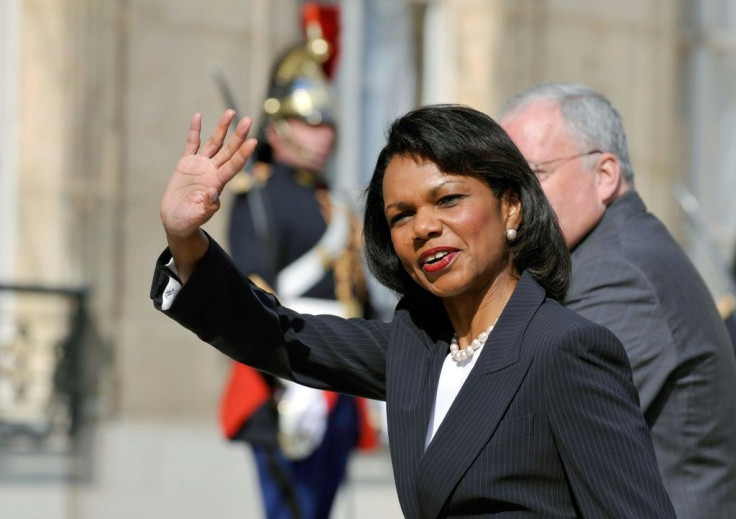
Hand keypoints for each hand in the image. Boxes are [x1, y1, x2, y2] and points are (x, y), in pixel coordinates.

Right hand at [160, 110, 256, 239]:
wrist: (176, 219)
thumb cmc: (189, 221)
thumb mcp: (198, 216)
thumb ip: (207, 206)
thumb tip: (214, 193)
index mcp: (218, 183)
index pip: (234, 165)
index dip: (243, 154)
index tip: (253, 141)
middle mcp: (213, 171)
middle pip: (228, 150)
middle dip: (238, 135)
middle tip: (248, 120)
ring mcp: (201, 165)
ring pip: (214, 143)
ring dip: (222, 128)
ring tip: (231, 112)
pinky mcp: (187, 163)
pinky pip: (192, 144)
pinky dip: (195, 131)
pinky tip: (197, 116)